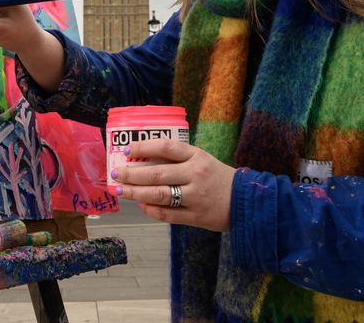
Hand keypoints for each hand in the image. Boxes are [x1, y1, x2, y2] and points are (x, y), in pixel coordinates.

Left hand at [113, 138, 235, 231]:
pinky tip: (141, 205)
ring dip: (136, 193)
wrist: (247, 202)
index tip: (128, 149)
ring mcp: (195, 197)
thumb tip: (144, 162)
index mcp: (197, 156)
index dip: (145, 147)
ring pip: (159, 194)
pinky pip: (167, 214)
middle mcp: (195, 174)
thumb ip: (179, 160)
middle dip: (132, 174)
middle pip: (157, 173)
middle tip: (116, 173)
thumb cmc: (219, 178)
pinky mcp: (195, 216)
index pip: (166, 147)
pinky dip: (151, 210)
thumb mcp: (203, 160)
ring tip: (121, 190)